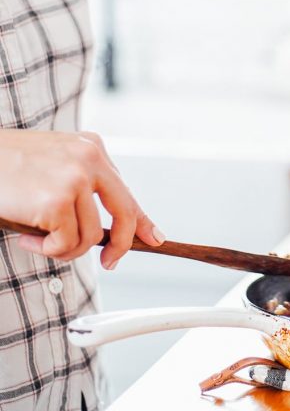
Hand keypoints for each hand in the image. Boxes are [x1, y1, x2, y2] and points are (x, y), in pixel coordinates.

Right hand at [0, 129, 162, 268]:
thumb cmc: (5, 167)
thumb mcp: (52, 166)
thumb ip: (80, 186)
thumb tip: (105, 230)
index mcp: (91, 147)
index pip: (124, 190)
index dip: (140, 219)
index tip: (153, 238)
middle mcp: (89, 159)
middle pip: (124, 213)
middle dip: (120, 244)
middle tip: (110, 263)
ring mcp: (74, 179)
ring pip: (89, 237)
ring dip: (63, 248)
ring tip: (36, 238)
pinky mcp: (57, 202)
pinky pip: (66, 244)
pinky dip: (47, 250)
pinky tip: (25, 237)